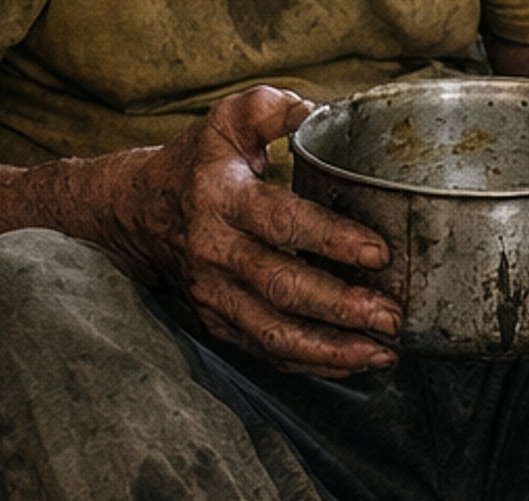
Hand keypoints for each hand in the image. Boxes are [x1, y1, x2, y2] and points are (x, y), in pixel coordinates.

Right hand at [114, 87, 401, 377]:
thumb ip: (270, 110)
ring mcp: (214, 294)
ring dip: (331, 349)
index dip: (330, 239)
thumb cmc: (197, 165)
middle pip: (282, 287)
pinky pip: (265, 351)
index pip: (281, 222)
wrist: (137, 212)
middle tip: (391, 316)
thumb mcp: (226, 122)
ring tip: (382, 354)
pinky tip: (353, 361)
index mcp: (223, 199)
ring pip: (274, 333)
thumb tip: (318, 112)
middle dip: (341, 307)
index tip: (378, 253)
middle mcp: (216, 252)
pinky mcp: (217, 322)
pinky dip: (310, 363)